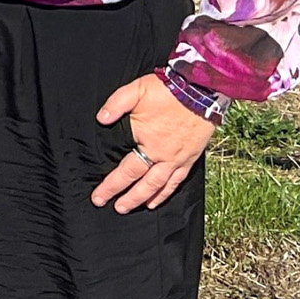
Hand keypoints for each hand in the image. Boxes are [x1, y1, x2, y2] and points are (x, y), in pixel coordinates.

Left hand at [91, 74, 216, 212]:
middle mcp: (162, 156)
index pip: (125, 170)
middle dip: (126, 198)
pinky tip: (157, 200)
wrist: (201, 90)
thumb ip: (115, 104)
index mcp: (147, 142)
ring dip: (143, 199)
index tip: (99, 197)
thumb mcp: (135, 90)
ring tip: (130, 208)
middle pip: (141, 183)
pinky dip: (166, 193)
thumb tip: (100, 119)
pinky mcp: (190, 158)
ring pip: (159, 186)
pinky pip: (177, 181)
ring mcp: (177, 159)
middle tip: (113, 208)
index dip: (111, 185)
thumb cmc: (167, 90)